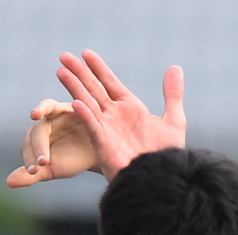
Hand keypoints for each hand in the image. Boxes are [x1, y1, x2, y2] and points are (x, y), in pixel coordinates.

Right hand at [7, 51, 185, 186]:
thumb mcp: (174, 121)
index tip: (86, 53)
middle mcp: (115, 116)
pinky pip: (93, 127)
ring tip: (61, 71)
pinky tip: (77, 104)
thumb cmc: (166, 155)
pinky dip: (86, 115)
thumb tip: (175, 67)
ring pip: (87, 103)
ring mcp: (107, 129)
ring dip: (74, 87)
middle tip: (64, 56)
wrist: (161, 179)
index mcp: (130, 108)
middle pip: (93, 88)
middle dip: (79, 72)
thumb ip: (172, 94)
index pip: (110, 82)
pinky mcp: (104, 144)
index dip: (98, 68)